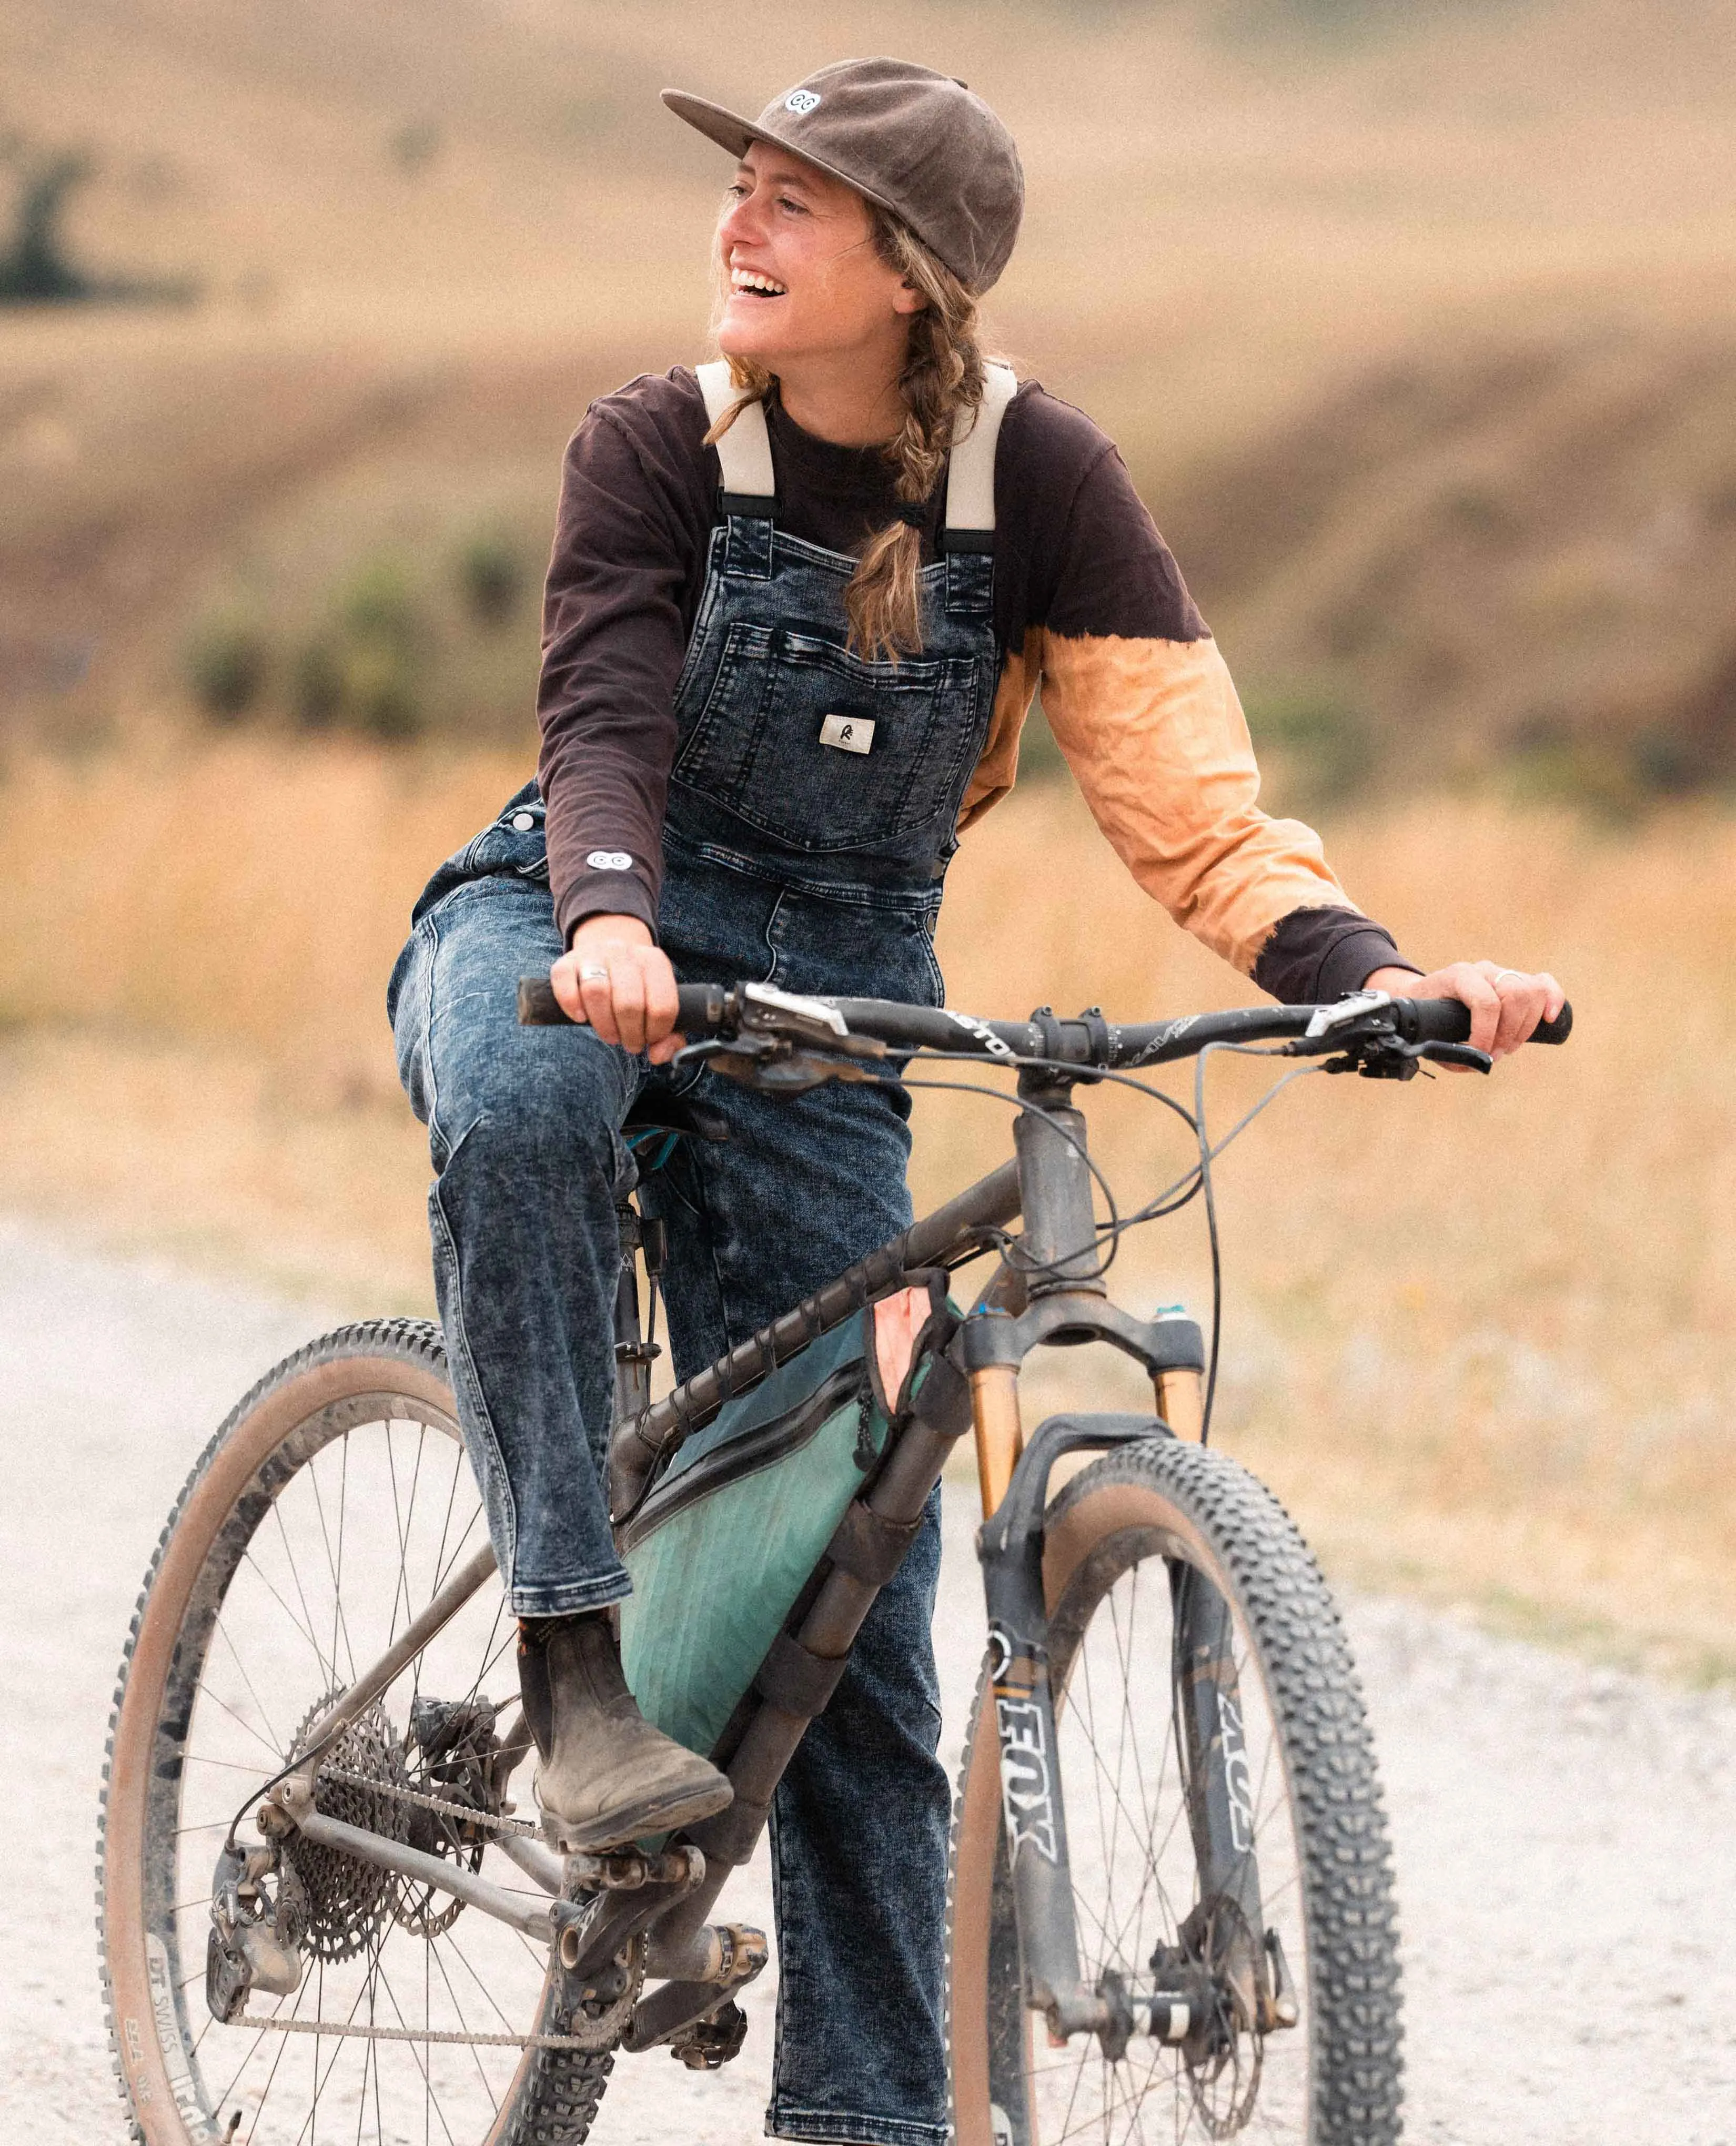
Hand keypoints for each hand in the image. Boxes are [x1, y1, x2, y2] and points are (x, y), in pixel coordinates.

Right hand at [551, 914, 683, 1062]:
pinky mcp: (568, 960)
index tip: (649, 1039)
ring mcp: (594, 953)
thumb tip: (657, 1056)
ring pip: (596, 992)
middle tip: (629, 1042)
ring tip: (610, 1035)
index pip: (662, 1006)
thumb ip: (670, 1037)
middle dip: (630, 1034)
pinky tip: (581, 1017)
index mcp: (655, 962)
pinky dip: (572, 1005)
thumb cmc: (637, 989)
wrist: (607, 954)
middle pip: (629, 1003)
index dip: (656, 1033)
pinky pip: (565, 983)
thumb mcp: (659, 1005)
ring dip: (604, 1025)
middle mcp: (625, 953)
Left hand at [1364, 962, 1565, 1062]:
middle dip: (1508, 1033)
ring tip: (1508, 1046)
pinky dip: (1553, 1000)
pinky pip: (1544, 983)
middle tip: (1495, 1054)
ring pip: (1532, 991)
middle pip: (1515, 996)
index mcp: (1459, 976)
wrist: (1425, 996)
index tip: (1481, 1054)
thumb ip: (1450, 1053)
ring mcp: (1502, 972)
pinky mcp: (1518, 980)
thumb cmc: (1428, 1017)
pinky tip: (1549, 1019)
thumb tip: (1477, 1064)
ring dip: (1525, 1027)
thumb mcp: (1429, 1034)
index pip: (1486, 1002)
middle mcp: (1483, 970)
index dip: (1487, 1034)